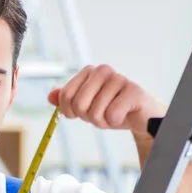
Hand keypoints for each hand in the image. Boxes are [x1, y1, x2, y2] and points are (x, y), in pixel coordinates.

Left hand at [47, 64, 166, 138]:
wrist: (140, 117)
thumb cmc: (112, 109)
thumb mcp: (86, 106)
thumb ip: (67, 99)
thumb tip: (51, 96)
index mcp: (89, 71)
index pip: (66, 97)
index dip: (71, 112)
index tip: (83, 113)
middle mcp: (103, 70)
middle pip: (79, 104)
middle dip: (88, 117)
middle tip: (102, 114)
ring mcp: (119, 79)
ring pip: (95, 112)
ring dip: (103, 121)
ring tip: (115, 114)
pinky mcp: (134, 91)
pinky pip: (112, 115)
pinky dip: (115, 122)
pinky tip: (124, 115)